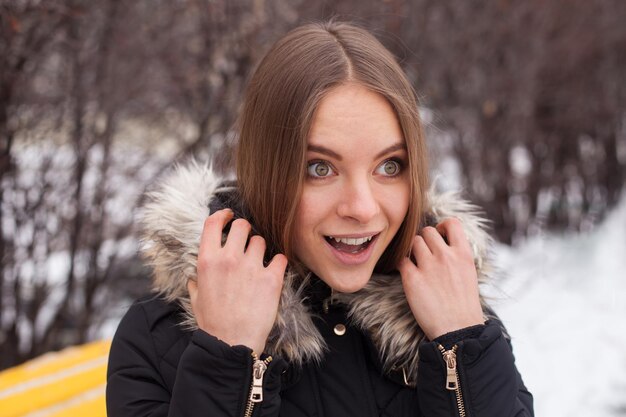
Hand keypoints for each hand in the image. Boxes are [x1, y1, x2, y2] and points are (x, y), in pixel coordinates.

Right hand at [187, 209, 287, 353]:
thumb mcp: (195, 298)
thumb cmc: (213, 323)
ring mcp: (252, 267)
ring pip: (261, 240)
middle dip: (245, 230)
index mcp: (207, 260)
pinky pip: (280, 258)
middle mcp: (229, 259)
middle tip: (246, 242)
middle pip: (242, 225)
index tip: (229, 215)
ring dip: (261, 249)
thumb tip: (195, 273)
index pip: (213, 222)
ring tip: (258, 263)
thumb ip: (195, 280)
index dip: (222, 214)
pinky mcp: (272, 278)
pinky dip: (279, 263)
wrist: (232, 343)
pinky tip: (274, 272)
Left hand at [397, 217, 483, 339]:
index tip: (440, 235)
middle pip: (427, 231)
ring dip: (413, 250)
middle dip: (425, 239)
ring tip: (418, 264)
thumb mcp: (469, 274)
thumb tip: (442, 243)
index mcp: (463, 254)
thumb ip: (456, 256)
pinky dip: (403, 265)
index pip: (452, 223)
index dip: (443, 226)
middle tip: (426, 254)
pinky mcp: (412, 278)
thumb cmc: (464, 305)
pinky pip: (401, 260)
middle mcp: (446, 256)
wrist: (458, 330)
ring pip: (413, 242)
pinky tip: (409, 274)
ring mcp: (428, 266)